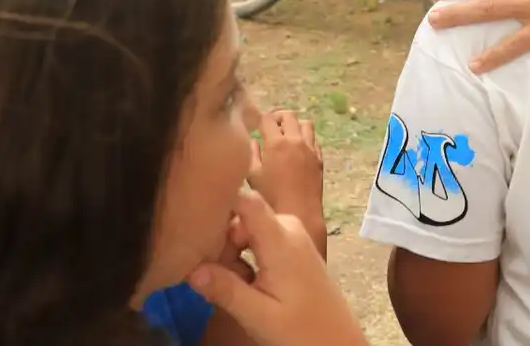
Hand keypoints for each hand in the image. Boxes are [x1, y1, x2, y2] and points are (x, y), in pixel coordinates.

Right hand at [189, 189, 367, 345]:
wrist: (338, 342)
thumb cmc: (301, 331)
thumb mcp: (259, 316)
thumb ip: (226, 289)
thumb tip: (191, 268)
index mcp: (280, 239)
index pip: (245, 198)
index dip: (218, 197)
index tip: (194, 216)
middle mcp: (287, 226)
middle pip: (241, 215)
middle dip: (222, 240)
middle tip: (218, 274)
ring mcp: (292, 234)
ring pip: (247, 226)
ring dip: (232, 250)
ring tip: (235, 283)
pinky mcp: (292, 245)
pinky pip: (259, 236)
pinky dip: (245, 253)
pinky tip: (246, 281)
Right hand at [248, 110, 325, 255]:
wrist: (300, 215)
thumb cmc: (271, 199)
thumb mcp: (253, 176)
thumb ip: (252, 153)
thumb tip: (253, 140)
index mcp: (276, 143)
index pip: (268, 118)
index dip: (260, 120)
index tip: (255, 127)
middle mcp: (295, 141)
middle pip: (289, 115)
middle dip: (278, 118)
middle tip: (270, 129)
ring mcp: (311, 149)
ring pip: (305, 124)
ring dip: (295, 126)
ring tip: (285, 137)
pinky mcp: (320, 159)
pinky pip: (314, 140)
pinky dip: (305, 139)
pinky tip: (297, 151)